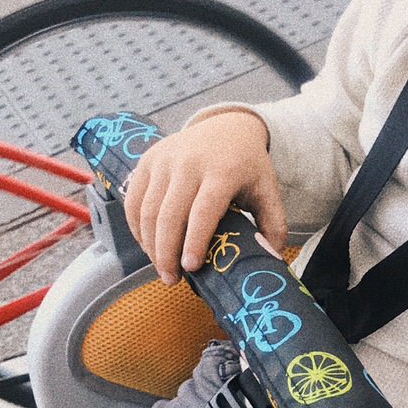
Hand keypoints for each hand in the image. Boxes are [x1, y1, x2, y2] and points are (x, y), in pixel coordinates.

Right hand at [124, 111, 287, 284]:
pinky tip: (148, 247)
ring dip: (150, 245)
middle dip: (166, 252)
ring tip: (162, 269)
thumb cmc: (248, 167)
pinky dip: (136, 229)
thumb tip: (269, 260)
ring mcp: (165, 160)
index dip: (195, 240)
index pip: (204, 210)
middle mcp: (189, 162)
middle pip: (169, 214)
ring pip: (147, 210)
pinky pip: (133, 201)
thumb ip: (274, 226)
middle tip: (172, 280)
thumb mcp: (268, 192)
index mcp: (223, 171)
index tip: (191, 268)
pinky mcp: (147, 161)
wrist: (228, 127)